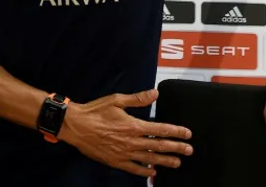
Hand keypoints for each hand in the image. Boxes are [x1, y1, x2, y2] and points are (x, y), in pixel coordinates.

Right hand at [56, 89, 192, 177]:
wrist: (76, 126)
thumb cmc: (95, 111)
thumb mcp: (117, 100)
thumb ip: (138, 99)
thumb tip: (155, 93)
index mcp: (134, 125)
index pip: (161, 129)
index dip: (176, 132)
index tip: (187, 134)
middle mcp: (132, 141)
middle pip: (159, 146)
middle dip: (176, 148)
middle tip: (189, 150)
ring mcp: (124, 153)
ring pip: (149, 159)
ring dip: (165, 161)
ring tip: (177, 163)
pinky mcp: (115, 161)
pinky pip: (134, 168)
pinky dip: (145, 171)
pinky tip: (153, 172)